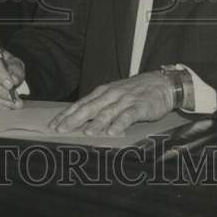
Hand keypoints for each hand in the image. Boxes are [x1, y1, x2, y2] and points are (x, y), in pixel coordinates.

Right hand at [0, 44, 24, 109]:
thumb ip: (17, 70)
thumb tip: (14, 79)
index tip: (11, 85)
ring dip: (0, 100)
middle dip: (1, 91)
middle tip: (14, 98)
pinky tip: (5, 105)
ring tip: (13, 104)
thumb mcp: (16, 64)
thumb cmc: (8, 67)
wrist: (1, 75)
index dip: (1, 74)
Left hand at [48, 72, 175, 135]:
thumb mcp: (115, 95)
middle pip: (90, 107)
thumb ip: (100, 106)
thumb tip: (80, 120)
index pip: (81, 104)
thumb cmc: (136, 92)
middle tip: (61, 129)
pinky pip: (129, 116)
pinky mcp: (140, 106)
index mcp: (103, 92)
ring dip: (97, 122)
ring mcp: (126, 100)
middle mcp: (111, 95)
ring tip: (86, 132)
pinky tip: (113, 132)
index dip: (67, 114)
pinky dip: (120, 124)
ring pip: (108, 112)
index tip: (54, 124)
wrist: (162, 83)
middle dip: (74, 119)